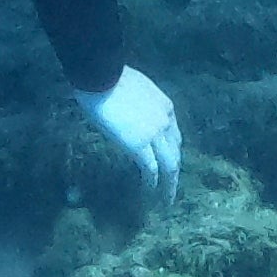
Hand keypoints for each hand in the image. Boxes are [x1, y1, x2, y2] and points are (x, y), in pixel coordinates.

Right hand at [77, 68, 181, 202]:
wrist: (101, 76)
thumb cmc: (109, 78)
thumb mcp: (135, 91)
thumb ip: (140, 105)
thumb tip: (130, 113)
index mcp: (165, 106)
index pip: (174, 134)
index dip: (172, 150)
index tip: (168, 161)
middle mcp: (166, 121)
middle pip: (175, 152)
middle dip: (174, 171)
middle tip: (172, 186)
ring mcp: (155, 134)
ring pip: (169, 165)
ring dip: (168, 184)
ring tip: (166, 199)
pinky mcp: (140, 145)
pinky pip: (151, 169)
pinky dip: (152, 182)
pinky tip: (150, 191)